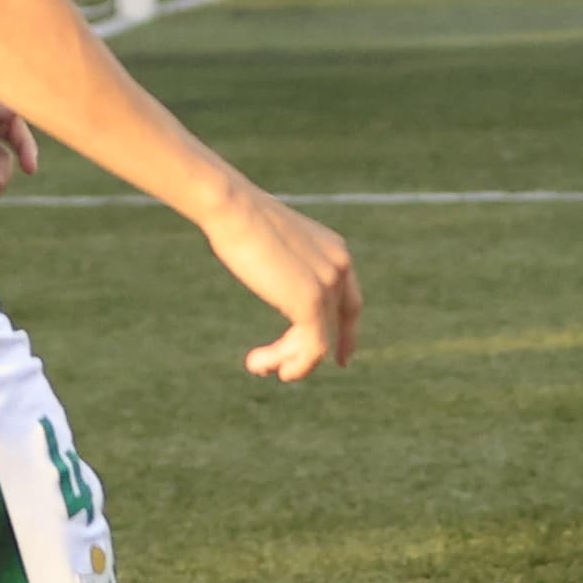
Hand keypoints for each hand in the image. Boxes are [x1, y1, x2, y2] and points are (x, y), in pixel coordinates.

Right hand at [200, 183, 359, 379]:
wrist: (232, 208)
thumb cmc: (239, 221)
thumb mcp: (271, 245)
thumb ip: (285, 266)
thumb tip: (275, 279)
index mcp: (335, 252)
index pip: (350, 302)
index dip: (347, 333)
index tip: (340, 359)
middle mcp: (340, 267)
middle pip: (335, 324)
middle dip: (310, 354)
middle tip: (286, 374)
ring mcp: (329, 283)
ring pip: (319, 340)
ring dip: (288, 360)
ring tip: (257, 366)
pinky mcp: (312, 300)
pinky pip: (312, 346)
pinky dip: (293, 363)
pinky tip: (265, 366)